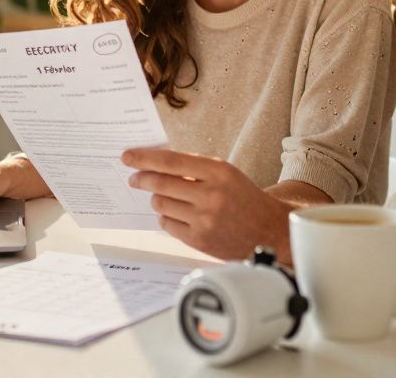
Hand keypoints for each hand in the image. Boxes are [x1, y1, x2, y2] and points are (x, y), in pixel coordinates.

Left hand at [122, 148, 293, 261]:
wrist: (268, 230)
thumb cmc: (243, 197)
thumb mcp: (225, 173)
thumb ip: (194, 167)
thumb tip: (156, 162)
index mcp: (217, 171)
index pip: (171, 161)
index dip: (144, 158)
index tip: (127, 156)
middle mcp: (210, 195)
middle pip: (160, 183)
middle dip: (141, 179)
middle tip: (134, 178)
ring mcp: (204, 219)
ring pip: (160, 205)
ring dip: (156, 199)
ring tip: (164, 197)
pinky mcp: (199, 240)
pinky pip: (167, 225)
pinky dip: (166, 217)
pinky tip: (176, 214)